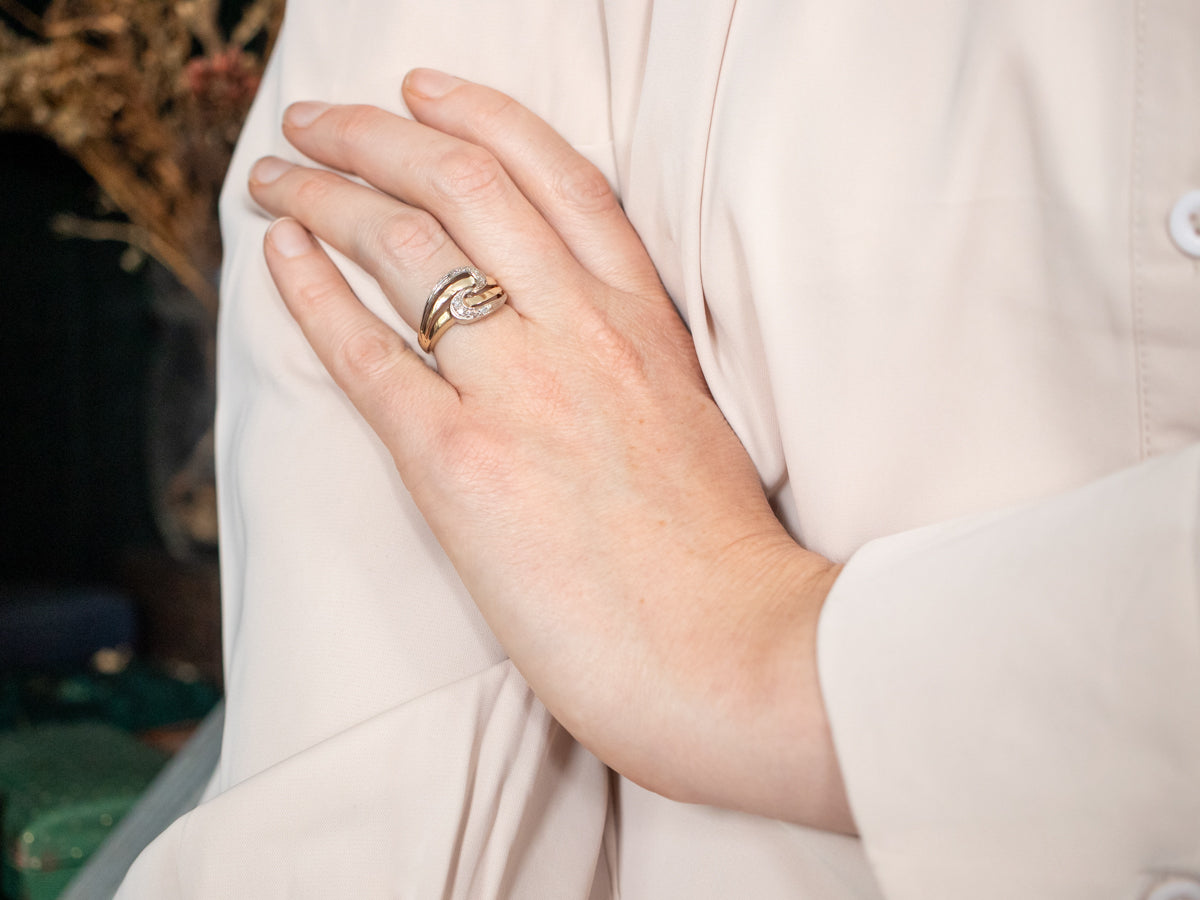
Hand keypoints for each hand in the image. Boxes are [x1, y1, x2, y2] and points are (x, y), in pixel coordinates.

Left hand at [248, 69, 852, 831]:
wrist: (734, 651)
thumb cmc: (718, 560)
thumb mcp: (688, 424)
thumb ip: (630, 367)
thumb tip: (567, 348)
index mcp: (643, 319)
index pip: (555, 176)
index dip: (480, 115)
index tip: (424, 90)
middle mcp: (580, 330)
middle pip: (462, 185)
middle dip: (375, 136)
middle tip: (319, 122)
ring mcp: (520, 389)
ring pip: (405, 246)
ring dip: (326, 194)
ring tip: (277, 176)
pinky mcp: (461, 464)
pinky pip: (367, 351)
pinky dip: (311, 290)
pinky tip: (279, 253)